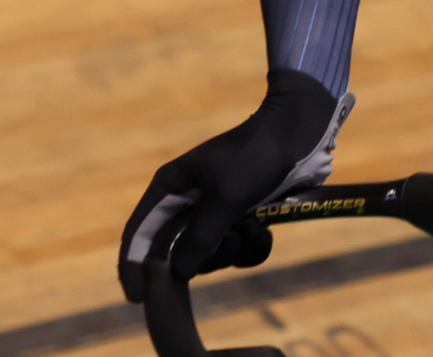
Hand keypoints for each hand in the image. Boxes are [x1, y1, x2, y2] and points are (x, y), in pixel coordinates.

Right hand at [117, 68, 347, 302]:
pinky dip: (251, 246)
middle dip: (204, 256)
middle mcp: (187, 202)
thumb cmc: (255, 157)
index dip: (132, 266)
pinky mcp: (240, 218)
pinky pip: (236, 249)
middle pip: (177, 252)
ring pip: (210, 255)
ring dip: (233, 250)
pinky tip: (266, 232)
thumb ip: (200, 236)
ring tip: (253, 228)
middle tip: (229, 244)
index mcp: (170, 187)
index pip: (139, 232)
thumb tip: (179, 273)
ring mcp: (214, 212)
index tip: (137, 298)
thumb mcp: (225, 196)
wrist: (299, 134)